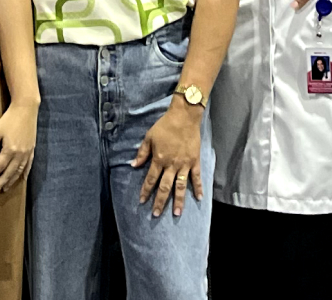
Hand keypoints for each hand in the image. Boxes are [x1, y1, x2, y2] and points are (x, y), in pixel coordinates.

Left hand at [0, 100, 37, 197]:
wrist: (26, 109)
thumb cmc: (9, 119)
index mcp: (9, 150)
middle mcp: (19, 154)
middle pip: (8, 173)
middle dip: (0, 184)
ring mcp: (27, 153)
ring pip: (19, 172)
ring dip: (11, 182)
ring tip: (5, 189)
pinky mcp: (32, 149)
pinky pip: (29, 165)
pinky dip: (25, 174)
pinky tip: (22, 179)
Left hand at [133, 102, 203, 217]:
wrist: (184, 117)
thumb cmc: (165, 126)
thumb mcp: (149, 137)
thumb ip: (142, 153)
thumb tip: (133, 165)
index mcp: (159, 159)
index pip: (151, 179)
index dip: (146, 191)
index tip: (142, 201)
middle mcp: (171, 165)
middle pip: (165, 187)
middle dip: (160, 202)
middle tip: (156, 214)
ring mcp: (184, 164)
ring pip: (180, 186)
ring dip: (178, 201)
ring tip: (177, 213)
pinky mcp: (195, 162)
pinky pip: (196, 177)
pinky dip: (198, 188)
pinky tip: (199, 198)